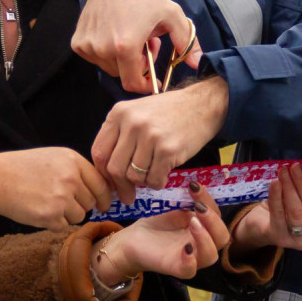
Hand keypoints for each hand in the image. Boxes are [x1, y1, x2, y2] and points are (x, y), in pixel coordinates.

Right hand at [0, 148, 111, 230]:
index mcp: (73, 161)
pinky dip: (53, 223)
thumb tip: (98, 191)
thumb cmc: (21, 167)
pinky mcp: (50, 216)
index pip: (101, 184)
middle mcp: (70, 178)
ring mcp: (61, 198)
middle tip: (60, 201)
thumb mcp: (53, 158)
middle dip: (79, 205)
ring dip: (66, 215)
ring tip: (47, 204)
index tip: (103, 204)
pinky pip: (64, 226)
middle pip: (90, 202)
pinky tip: (39, 211)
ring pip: (79, 216)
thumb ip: (76, 170)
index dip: (104, 197)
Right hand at [72, 0, 200, 93]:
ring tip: (132, 36)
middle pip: (122, 75)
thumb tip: (199, 64)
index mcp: (125, 46)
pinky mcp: (78, 43)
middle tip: (146, 44)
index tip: (153, 80)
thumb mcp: (172, 16)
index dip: (144, 85)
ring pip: (109, 67)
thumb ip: (187, 42)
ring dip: (123, 58)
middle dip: (138, 65)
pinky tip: (115, 33)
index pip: (133, 83)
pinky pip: (96, 59)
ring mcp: (88, 46)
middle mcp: (103, 48)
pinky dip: (107, 52)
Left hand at [91, 77, 229, 204]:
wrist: (202, 104)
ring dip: (143, 182)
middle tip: (128, 195)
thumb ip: (120, 136)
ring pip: (134, 176)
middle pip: (114, 168)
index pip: (99, 152)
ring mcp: (150, 136)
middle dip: (121, 187)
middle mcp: (131, 123)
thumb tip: (107, 174)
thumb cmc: (168, 112)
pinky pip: (154, 179)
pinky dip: (157, 183)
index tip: (110, 184)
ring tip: (152, 174)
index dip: (103, 174)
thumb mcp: (137, 113)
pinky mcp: (168, 150)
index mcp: (118, 113)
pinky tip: (163, 175)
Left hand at [94, 182, 229, 280]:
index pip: (217, 217)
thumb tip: (196, 186)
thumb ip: (188, 202)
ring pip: (211, 256)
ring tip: (192, 222)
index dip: (209, 201)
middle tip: (198, 207)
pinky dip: (190, 260)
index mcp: (204, 229)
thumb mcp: (175, 208)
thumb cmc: (157, 224)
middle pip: (222, 238)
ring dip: (205, 237)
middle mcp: (201, 245)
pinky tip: (186, 248)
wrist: (133, 238)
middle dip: (214, 221)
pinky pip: (190, 270)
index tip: (194, 186)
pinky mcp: (174, 267)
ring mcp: (189, 258)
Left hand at [229, 162, 301, 253]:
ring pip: (296, 211)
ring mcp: (301, 241)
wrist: (268, 226)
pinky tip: (275, 182)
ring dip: (290, 188)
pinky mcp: (280, 238)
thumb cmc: (294, 207)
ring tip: (284, 171)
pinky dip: (276, 196)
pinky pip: (278, 214)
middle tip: (294, 166)